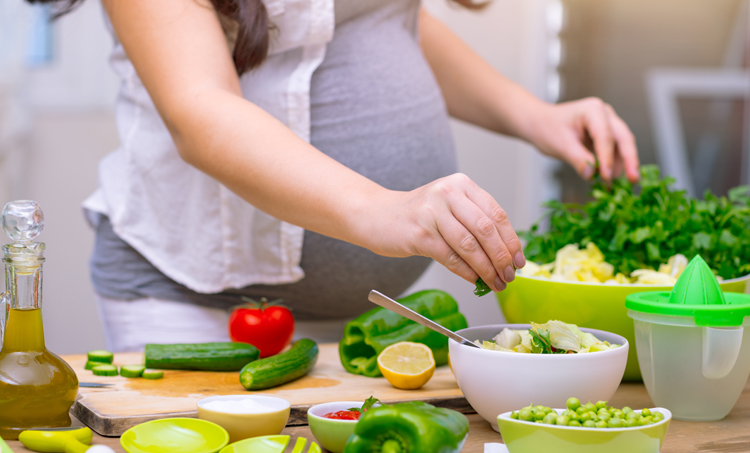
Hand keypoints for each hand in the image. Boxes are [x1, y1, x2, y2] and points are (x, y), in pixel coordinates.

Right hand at [368, 173, 525, 291]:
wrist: (376, 215)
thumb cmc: (417, 215)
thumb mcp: (449, 207)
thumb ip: (475, 222)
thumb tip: (506, 255)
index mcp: (461, 184)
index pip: (496, 214)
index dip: (511, 240)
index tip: (518, 260)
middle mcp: (448, 193)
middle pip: (486, 230)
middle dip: (502, 258)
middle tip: (509, 276)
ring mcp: (432, 212)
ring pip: (470, 246)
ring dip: (487, 269)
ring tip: (495, 283)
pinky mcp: (420, 233)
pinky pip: (451, 257)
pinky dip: (467, 272)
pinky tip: (475, 281)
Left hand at [526, 98, 639, 182]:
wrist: (539, 123)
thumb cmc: (547, 129)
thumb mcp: (560, 145)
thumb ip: (577, 159)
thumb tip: (592, 174)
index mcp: (593, 110)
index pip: (605, 136)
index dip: (607, 158)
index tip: (606, 177)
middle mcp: (604, 114)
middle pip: (623, 137)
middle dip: (629, 159)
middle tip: (634, 179)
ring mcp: (607, 123)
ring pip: (622, 144)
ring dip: (624, 164)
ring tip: (623, 184)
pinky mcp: (605, 134)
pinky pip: (614, 149)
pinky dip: (614, 163)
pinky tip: (612, 178)